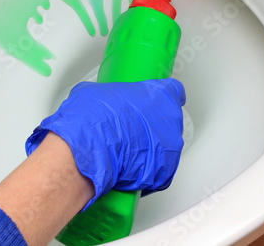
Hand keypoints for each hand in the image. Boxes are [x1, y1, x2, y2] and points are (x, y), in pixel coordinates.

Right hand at [26, 78, 185, 209]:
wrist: (90, 147)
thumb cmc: (96, 118)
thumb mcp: (97, 92)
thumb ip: (110, 95)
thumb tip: (101, 100)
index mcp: (161, 94)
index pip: (173, 91)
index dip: (159, 98)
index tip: (151, 103)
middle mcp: (171, 119)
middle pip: (168, 121)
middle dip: (152, 126)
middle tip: (131, 129)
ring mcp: (171, 146)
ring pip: (165, 147)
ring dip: (151, 149)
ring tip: (127, 150)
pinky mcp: (165, 172)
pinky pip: (160, 171)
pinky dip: (147, 172)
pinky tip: (129, 168)